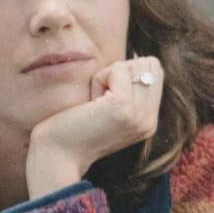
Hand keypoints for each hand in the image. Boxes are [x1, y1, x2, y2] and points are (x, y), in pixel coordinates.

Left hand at [24, 54, 164, 193]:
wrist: (58, 157)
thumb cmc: (75, 129)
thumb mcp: (111, 110)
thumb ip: (129, 90)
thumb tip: (138, 56)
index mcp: (149, 122)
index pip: (155, 71)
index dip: (129, 72)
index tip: (106, 98)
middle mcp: (149, 121)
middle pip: (151, 64)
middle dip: (122, 71)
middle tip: (100, 98)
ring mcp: (139, 115)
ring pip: (135, 65)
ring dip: (109, 75)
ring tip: (95, 103)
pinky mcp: (123, 107)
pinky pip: (118, 70)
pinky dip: (99, 79)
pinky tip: (90, 103)